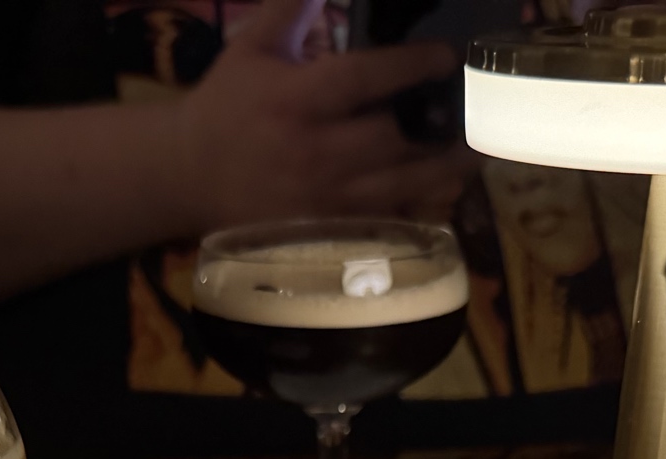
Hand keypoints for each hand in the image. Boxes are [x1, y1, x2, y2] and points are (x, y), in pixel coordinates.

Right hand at [180, 0, 471, 230]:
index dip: (409, 66)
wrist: (190, 175)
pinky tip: (447, 193)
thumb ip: (290, 9)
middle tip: (474, 109)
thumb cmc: (227, 106)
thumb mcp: (252, 48)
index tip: (445, 56)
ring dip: (443, 171)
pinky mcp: (325, 229)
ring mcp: (321, 196)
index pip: (361, 79)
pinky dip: (420, 208)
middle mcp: (312, 150)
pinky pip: (384, 221)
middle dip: (435, 125)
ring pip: (397, 187)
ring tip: (476, 153)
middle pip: (389, 138)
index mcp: (294, 100)